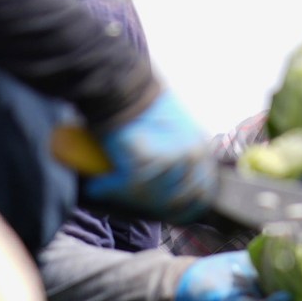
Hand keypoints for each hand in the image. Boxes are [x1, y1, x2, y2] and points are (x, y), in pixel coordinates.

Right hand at [84, 88, 215, 222]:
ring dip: (128, 197)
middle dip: (153, 206)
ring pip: (150, 197)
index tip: (166, 213)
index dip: (185, 209)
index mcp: (202, 150)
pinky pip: (127, 186)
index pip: (203, 195)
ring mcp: (172, 161)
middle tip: (131, 202)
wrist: (122, 86)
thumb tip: (171, 186)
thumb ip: (180, 159)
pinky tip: (97, 186)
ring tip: (109, 190)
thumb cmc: (143, 107)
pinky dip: (109, 188)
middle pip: (177, 200)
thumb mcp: (176, 133)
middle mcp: (193, 157)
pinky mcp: (145, 162)